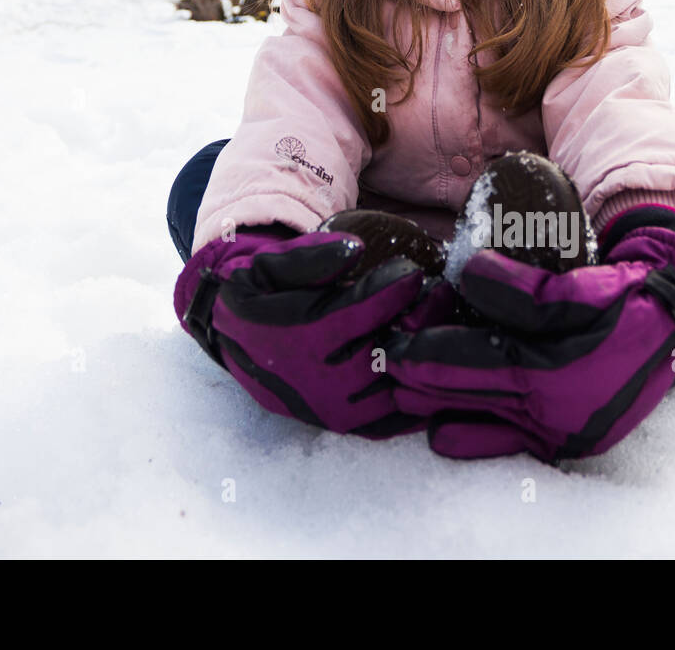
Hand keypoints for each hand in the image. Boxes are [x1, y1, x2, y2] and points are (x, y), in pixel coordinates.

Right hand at [174, 211, 433, 437]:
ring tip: (441, 322)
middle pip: (389, 350)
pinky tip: (434, 363)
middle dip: (422, 318)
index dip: (395, 286)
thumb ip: (308, 257)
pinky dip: (421, 395)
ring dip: (425, 354)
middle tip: (440, 292)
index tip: (414, 268)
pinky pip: (396, 419)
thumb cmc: (258, 295)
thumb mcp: (267, 266)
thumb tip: (356, 249)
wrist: (233, 341)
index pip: (362, 311)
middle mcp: (318, 380)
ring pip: (399, 387)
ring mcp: (335, 409)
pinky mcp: (346, 426)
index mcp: (298, 336)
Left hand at [382, 207, 674, 462]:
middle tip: (383, 369)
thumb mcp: (574, 285)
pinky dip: (477, 435)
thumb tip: (468, 275)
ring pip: (486, 422)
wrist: (673, 325)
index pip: (474, 363)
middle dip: (423, 382)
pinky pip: (512, 444)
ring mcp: (562, 433)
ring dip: (442, 408)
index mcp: (556, 373)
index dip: (427, 354)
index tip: (392, 345)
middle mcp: (556, 413)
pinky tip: (444, 433)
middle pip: (471, 397)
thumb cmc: (622, 298)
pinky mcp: (568, 441)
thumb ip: (520, 287)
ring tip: (402, 395)